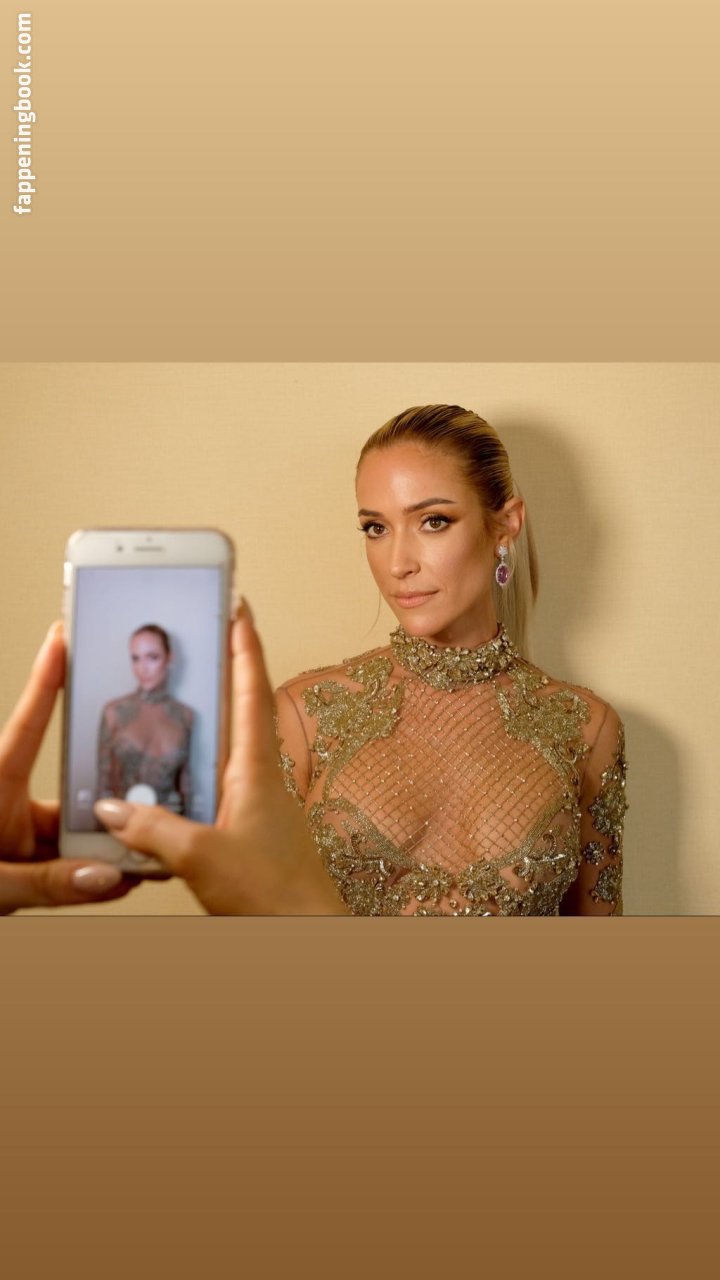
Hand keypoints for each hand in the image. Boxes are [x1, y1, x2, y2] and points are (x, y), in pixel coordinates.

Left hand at [0, 622, 137, 912]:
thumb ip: (47, 883)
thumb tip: (106, 875)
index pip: (28, 725)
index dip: (47, 679)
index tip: (64, 636)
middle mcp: (8, 805)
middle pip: (74, 790)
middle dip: (113, 802)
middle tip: (150, 799)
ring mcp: (20, 836)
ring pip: (78, 835)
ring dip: (110, 850)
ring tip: (144, 860)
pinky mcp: (28, 864)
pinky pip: (72, 866)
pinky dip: (98, 876)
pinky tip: (124, 880)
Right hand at [94, 603, 348, 914]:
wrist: (308, 932)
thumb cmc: (276, 894)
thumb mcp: (202, 857)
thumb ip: (153, 830)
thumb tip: (112, 809)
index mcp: (256, 768)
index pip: (250, 690)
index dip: (243, 645)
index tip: (236, 605)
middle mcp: (261, 777)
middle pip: (242, 707)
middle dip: (226, 668)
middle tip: (205, 635)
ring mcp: (259, 802)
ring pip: (230, 745)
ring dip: (212, 717)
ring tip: (181, 695)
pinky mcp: (252, 827)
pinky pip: (221, 782)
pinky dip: (199, 768)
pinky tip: (173, 781)